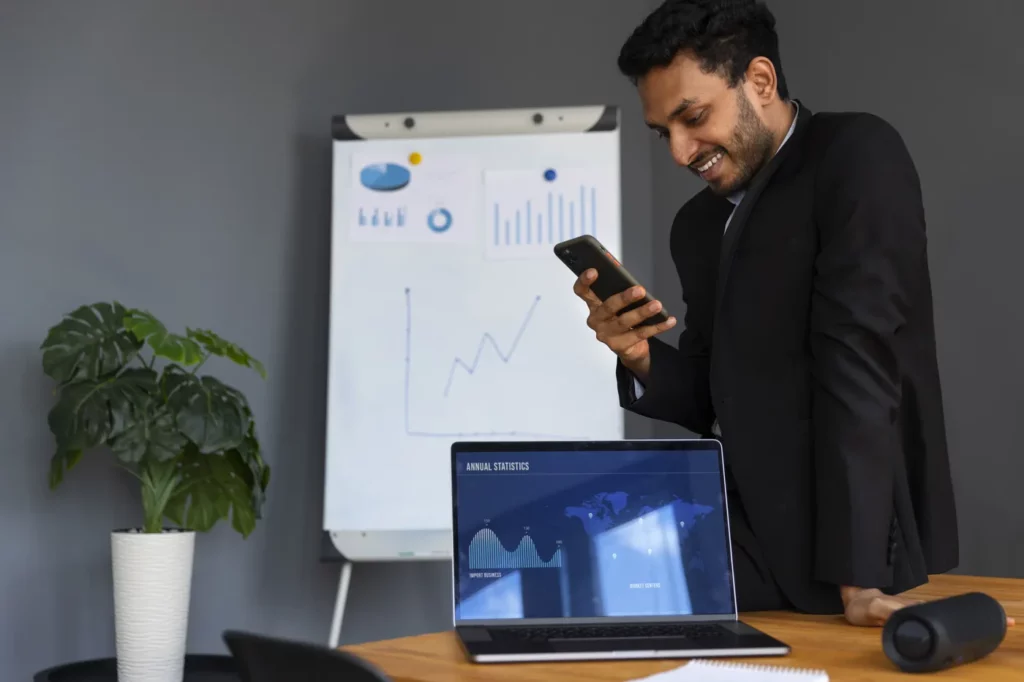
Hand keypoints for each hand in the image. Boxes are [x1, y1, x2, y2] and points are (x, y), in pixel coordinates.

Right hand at [572, 269, 676, 378]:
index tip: (594, 271)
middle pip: (607, 307)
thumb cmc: (621, 318)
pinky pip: (640, 334)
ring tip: (657, 305)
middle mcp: (596, 320)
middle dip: (624, 298)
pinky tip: (669, 320)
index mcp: (593, 305)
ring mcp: (606, 335)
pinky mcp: (619, 346)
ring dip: (642, 312)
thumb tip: (633, 282)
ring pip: (624, 322)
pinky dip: (657, 327)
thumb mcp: (618, 304)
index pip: (582, 292)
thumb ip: (619, 291)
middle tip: (640, 290)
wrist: (629, 348)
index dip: (584, 281)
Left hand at [841, 587, 1016, 627]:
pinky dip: (956, 622)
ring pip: (950, 615)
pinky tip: (968, 629)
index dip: (968, 610)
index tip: (993, 614)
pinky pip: (938, 620)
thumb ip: (886, 609)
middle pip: (956, 611)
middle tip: (1010, 621)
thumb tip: (905, 609)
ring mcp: (920, 613)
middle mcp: (922, 609)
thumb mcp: (874, 607)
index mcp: (917, 607)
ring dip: (972, 619)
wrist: (856, 601)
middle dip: (981, 615)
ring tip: (1001, 623)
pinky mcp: (915, 618)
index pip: (947, 609)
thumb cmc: (864, 605)